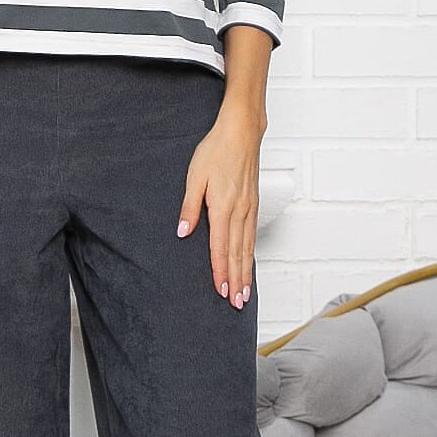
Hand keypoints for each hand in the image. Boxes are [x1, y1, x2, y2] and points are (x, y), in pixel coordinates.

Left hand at [176, 103, 265, 308]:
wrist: (241, 132)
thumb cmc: (216, 150)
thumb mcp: (194, 177)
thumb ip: (189, 207)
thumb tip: (183, 233)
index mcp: (222, 207)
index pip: (220, 247)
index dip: (220, 271)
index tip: (220, 291)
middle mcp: (239, 212)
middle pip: (237, 254)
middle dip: (236, 281)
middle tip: (236, 304)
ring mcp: (249, 209)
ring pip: (247, 248)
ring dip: (246, 273)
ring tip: (245, 294)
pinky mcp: (253, 204)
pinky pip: (252, 236)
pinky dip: (251, 255)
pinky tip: (249, 264)